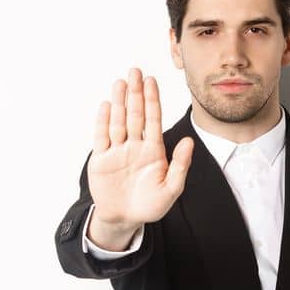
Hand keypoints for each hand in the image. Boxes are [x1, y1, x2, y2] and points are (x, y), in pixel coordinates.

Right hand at [86, 67, 194, 229]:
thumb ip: (180, 165)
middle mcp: (135, 146)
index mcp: (153, 151)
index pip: (153, 120)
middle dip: (136, 93)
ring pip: (119, 121)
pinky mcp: (101, 159)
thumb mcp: (172, 188)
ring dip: (120, 102)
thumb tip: (188, 142)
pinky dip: (103, 121)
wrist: (126, 219)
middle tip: (135, 71)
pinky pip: (102, 136)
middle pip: (135, 115)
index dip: (153, 100)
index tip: (152, 81)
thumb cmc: (151, 205)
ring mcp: (117, 151)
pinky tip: (107, 105)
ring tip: (121, 82)